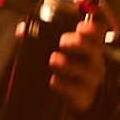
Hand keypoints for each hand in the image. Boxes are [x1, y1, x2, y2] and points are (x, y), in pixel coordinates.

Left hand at [46, 0, 114, 116]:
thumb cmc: (66, 66)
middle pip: (94, 49)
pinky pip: (77, 90)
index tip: (79, 25)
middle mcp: (93, 59)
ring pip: (87, 70)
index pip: (97, 32)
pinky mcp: (84, 94)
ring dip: (69, 64)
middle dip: (79, 43)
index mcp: (88, 44)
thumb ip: (39, 37)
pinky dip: (65, 85)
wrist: (73, 94)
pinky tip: (54, 81)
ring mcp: (90, 77)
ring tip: (54, 60)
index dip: (92, 26)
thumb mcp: (55, 49)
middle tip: (62, 41)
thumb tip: (22, 30)